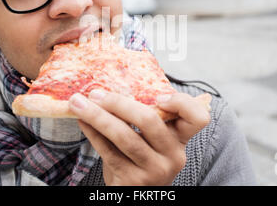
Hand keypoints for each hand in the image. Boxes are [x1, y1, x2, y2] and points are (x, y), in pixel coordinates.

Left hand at [68, 90, 211, 185]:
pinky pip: (109, 151)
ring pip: (124, 136)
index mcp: (181, 138)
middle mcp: (172, 155)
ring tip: (78, 103)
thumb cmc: (144, 158)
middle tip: (96, 93)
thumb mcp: (155, 140)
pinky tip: (82, 121)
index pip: (198, 117)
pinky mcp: (132, 180)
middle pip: (149, 121)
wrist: (139, 194)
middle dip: (119, 103)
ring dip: (97, 116)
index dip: (182, 103)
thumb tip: (115, 82)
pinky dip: (93, 133)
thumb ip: (149, 117)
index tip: (157, 97)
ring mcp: (153, 170)